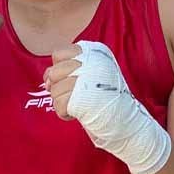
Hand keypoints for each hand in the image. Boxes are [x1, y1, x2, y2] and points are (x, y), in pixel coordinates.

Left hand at [46, 40, 171, 173]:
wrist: (128, 121)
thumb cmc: (109, 98)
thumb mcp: (96, 72)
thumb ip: (73, 67)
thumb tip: (46, 77)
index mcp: (95, 52)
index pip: (58, 53)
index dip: (57, 69)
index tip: (65, 80)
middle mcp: (90, 62)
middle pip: (53, 72)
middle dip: (57, 88)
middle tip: (71, 97)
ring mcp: (86, 79)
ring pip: (54, 90)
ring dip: (62, 103)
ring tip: (79, 106)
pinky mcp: (81, 97)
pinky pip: (58, 105)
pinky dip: (64, 114)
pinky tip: (77, 114)